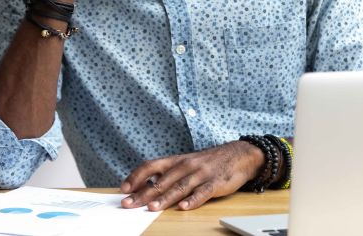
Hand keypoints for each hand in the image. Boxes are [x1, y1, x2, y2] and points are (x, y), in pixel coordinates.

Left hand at [119, 141, 263, 210]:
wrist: (238, 155)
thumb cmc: (208, 162)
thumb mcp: (186, 163)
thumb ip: (167, 174)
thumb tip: (144, 186)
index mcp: (176, 160)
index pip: (151, 165)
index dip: (136, 176)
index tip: (124, 188)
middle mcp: (186, 165)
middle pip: (162, 180)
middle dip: (143, 194)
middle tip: (129, 204)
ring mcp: (201, 174)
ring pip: (179, 187)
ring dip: (165, 198)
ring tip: (152, 208)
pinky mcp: (215, 183)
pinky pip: (202, 192)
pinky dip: (193, 200)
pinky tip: (184, 207)